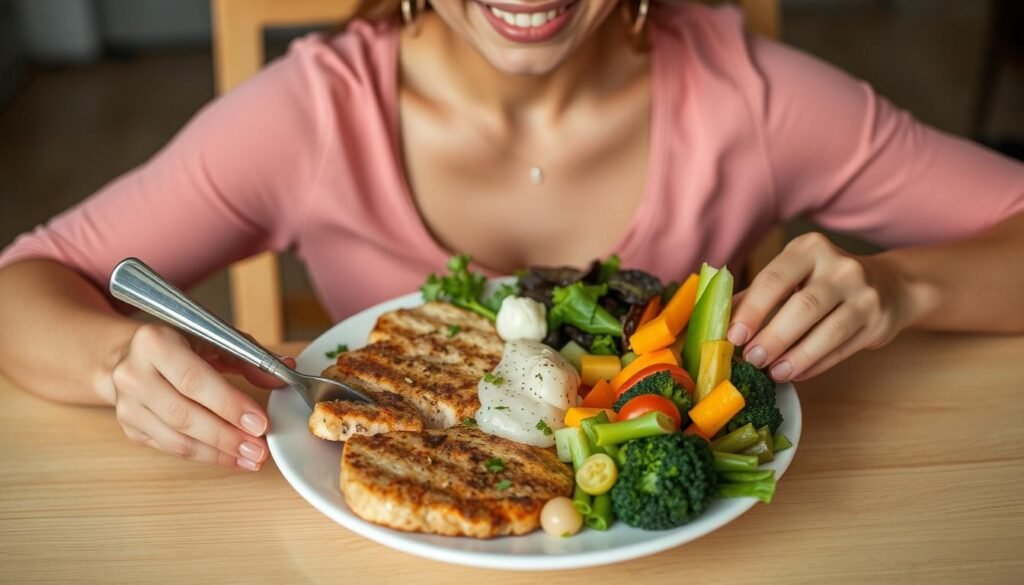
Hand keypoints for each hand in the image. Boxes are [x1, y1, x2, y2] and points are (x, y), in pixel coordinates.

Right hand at [110, 323, 291, 469]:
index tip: (260, 423)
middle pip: (183, 414)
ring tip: (252, 459)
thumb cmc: (181, 344)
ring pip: (176, 439)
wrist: (130, 354)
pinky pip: (171, 449)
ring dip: (218, 453)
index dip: (229, 404)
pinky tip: (232, 458)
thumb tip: (284, 374)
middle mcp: (133, 374)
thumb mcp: (213, 339)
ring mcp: (127, 405)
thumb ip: (249, 357)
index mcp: (154, 342)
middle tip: (259, 449)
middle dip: (226, 436)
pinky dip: (206, 456)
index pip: (194, 379)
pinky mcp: (130, 428)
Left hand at [728, 232, 912, 381]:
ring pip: (828, 331)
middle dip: (774, 337)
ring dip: (797, 356)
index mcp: (809, 249)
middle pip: (803, 307)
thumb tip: (718, 321)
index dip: (752, 310)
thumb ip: (756, 295)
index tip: (734, 336)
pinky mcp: (877, 322)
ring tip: (774, 372)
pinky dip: (815, 364)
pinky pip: (842, 348)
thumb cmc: (823, 281)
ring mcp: (864, 294)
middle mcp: (841, 267)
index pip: (774, 279)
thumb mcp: (791, 276)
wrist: (888, 285)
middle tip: (752, 359)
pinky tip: (795, 373)